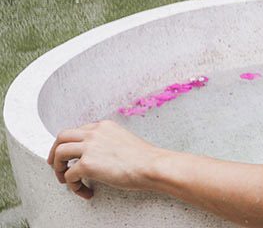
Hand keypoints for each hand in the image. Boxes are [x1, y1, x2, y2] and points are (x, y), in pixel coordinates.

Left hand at [47, 119, 164, 198]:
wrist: (152, 166)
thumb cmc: (145, 158)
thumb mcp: (123, 140)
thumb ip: (107, 142)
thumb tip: (97, 156)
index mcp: (104, 126)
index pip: (77, 131)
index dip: (70, 144)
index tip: (70, 156)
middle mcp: (94, 133)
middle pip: (62, 137)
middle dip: (55, 152)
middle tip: (57, 165)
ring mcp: (89, 147)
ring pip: (59, 153)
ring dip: (58, 168)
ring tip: (66, 180)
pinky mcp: (87, 164)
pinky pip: (69, 176)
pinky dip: (73, 186)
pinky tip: (85, 190)